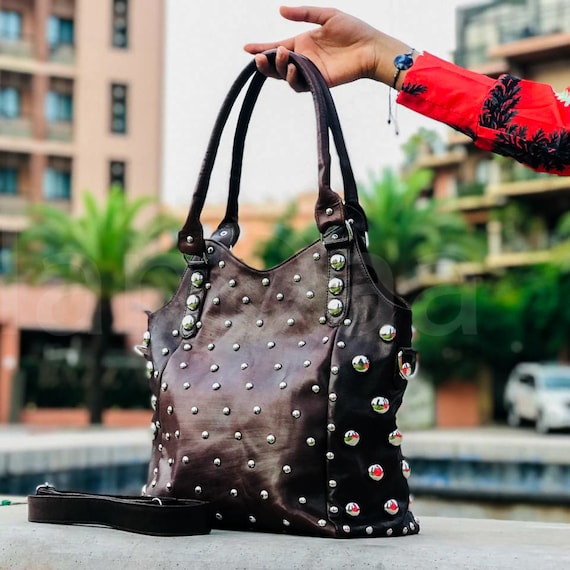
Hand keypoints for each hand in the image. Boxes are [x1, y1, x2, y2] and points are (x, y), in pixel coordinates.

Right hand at [243, 6, 412, 89]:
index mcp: (302, 43)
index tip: (245, 47)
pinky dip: (293, 77)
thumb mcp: (326, 15)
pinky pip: (299, 85)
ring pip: (284, 76)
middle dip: (264, 63)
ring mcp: (309, 72)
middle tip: (259, 56)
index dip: (260, 48)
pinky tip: (294, 67)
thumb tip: (280, 10)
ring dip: (277, 68)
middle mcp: (302, 59)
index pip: (276, 47)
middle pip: (276, 66)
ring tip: (281, 54)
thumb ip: (303, 13)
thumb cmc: (352, 30)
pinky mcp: (317, 82)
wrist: (370, 47)